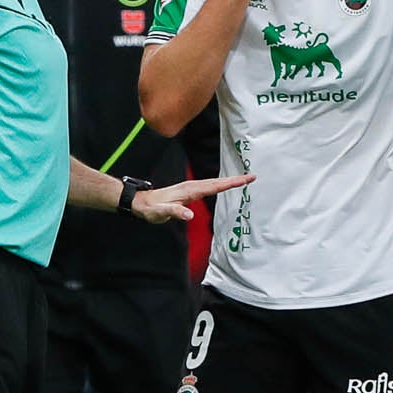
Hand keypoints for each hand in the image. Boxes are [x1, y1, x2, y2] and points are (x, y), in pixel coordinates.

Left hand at [130, 173, 253, 223]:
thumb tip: (189, 215)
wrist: (141, 203)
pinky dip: (220, 185)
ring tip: (244, 179)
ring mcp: (191, 188)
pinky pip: (209, 187)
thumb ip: (174, 213)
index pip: (214, 186)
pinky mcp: (189, 192)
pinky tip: (224, 186)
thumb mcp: (161, 213)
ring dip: (229, 181)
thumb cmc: (151, 209)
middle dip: (235, 179)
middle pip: (217, 182)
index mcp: (189, 191)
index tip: (244, 179)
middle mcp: (191, 187)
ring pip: (214, 183)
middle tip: (251, 176)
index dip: (230, 183)